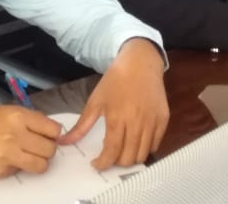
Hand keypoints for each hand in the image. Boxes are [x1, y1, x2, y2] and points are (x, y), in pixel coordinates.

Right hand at [0, 105, 61, 178]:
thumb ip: (23, 119)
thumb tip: (42, 130)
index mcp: (17, 116)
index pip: (53, 129)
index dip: (53, 134)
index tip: (48, 136)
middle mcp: (16, 135)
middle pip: (50, 149)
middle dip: (47, 150)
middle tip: (38, 148)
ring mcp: (8, 155)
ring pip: (41, 165)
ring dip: (38, 162)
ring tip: (28, 158)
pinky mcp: (0, 172)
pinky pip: (20, 172)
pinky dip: (17, 168)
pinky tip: (5, 161)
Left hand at [59, 38, 168, 168]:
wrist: (140, 63)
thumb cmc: (115, 80)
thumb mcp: (95, 101)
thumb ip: (82, 126)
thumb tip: (64, 141)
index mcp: (117, 118)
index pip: (112, 152)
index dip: (103, 163)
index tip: (96, 164)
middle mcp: (137, 122)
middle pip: (128, 158)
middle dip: (116, 162)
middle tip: (110, 155)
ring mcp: (153, 121)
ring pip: (142, 154)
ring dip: (131, 157)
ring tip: (123, 149)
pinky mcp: (163, 119)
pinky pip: (155, 144)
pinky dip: (145, 148)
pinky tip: (136, 140)